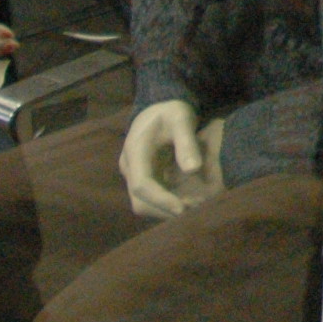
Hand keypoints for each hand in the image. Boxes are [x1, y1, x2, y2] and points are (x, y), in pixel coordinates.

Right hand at [121, 99, 228, 218]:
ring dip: (165, 210)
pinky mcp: (141, 178)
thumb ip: (186, 143)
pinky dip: (166, 204)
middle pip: (139, 201)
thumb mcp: (181, 119)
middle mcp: (129, 167)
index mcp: (135, 151)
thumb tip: (193, 170)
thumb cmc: (171, 111)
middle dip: (164, 210)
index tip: (183, 209)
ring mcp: (133, 174)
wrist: (159, 107)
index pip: (141, 185)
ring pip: (143, 203)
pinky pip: (149, 199)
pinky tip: (187, 204)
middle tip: (193, 213)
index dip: (161, 200)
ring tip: (192, 210)